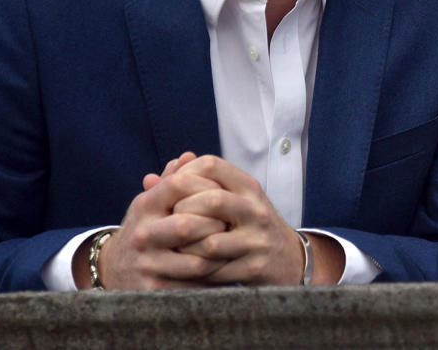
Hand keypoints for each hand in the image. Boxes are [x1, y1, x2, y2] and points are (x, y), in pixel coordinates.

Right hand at [80, 154, 227, 289]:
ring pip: (196, 260)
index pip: (180, 185)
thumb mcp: (152, 202)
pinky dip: (213, 277)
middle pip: (188, 224)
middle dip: (216, 223)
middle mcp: (142, 234)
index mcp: (145, 205)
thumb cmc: (146, 227)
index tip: (224, 194)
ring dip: (219, 253)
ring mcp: (147, 264)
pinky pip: (194, 284)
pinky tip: (222, 268)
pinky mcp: (155, 289)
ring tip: (230, 246)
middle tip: (231, 224)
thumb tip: (190, 156)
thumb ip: (172, 179)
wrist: (114, 269)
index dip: (208, 186)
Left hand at [164, 154, 339, 285]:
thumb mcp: (234, 199)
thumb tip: (148, 179)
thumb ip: (195, 186)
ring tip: (176, 248)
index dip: (184, 174)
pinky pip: (216, 271)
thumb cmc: (250, 224)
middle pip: (211, 201)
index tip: (171, 190)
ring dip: (186, 247)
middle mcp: (256, 209)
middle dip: (182, 212)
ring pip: (210, 242)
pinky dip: (196, 270)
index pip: (212, 165)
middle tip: (170, 222)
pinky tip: (188, 266)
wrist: (289, 259)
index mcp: (249, 187)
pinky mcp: (254, 267)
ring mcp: (257, 240)